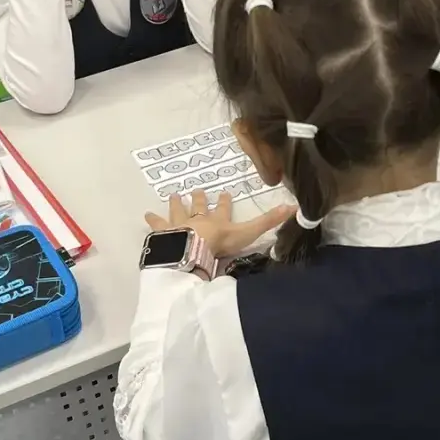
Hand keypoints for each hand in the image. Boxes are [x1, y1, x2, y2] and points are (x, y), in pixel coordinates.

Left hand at [145, 190, 294, 258]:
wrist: (192, 249)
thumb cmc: (220, 242)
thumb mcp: (248, 233)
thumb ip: (269, 222)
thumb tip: (294, 208)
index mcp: (217, 220)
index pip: (223, 208)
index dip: (225, 201)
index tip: (225, 192)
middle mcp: (198, 219)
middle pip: (198, 206)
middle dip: (198, 199)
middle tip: (196, 190)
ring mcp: (179, 225)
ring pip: (177, 212)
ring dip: (175, 204)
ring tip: (172, 195)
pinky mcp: (164, 235)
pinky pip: (157, 228)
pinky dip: (153, 222)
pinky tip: (146, 216)